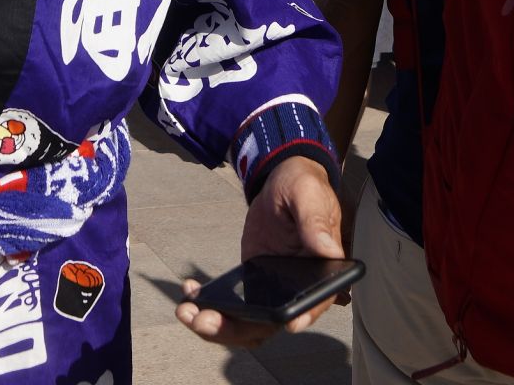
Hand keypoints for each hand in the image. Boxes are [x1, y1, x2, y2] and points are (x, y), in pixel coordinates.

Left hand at [176, 155, 344, 348]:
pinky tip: (190, 291)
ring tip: (186, 312)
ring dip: (216, 326)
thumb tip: (328, 250)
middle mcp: (297, 289)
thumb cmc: (302, 186)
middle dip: (234, 329)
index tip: (276, 324)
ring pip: (247, 323)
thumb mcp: (308, 196)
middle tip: (203, 320)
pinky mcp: (250, 283)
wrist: (280, 184)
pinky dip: (208, 305)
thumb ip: (316, 222)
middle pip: (269, 323)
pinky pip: (231, 306)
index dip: (295, 318)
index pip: (312, 304)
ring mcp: (271, 289)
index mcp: (321, 271)